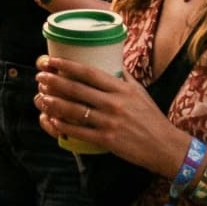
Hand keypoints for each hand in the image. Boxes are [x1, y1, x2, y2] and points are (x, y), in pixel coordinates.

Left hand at [36, 55, 191, 173]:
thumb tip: (111, 58)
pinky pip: (80, 131)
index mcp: (121, 89)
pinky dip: (64, 125)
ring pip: (75, 110)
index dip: (67, 65)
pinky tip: (52, 120)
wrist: (167, 147)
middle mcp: (114, 103)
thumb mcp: (140, 92)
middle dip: (54, 81)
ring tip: (41, 96)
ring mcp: (110, 122)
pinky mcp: (108, 140)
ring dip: (54, 102)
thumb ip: (124, 77)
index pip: (89, 73)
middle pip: (77, 89)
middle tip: (39, 76)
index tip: (52, 61)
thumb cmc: (152, 118)